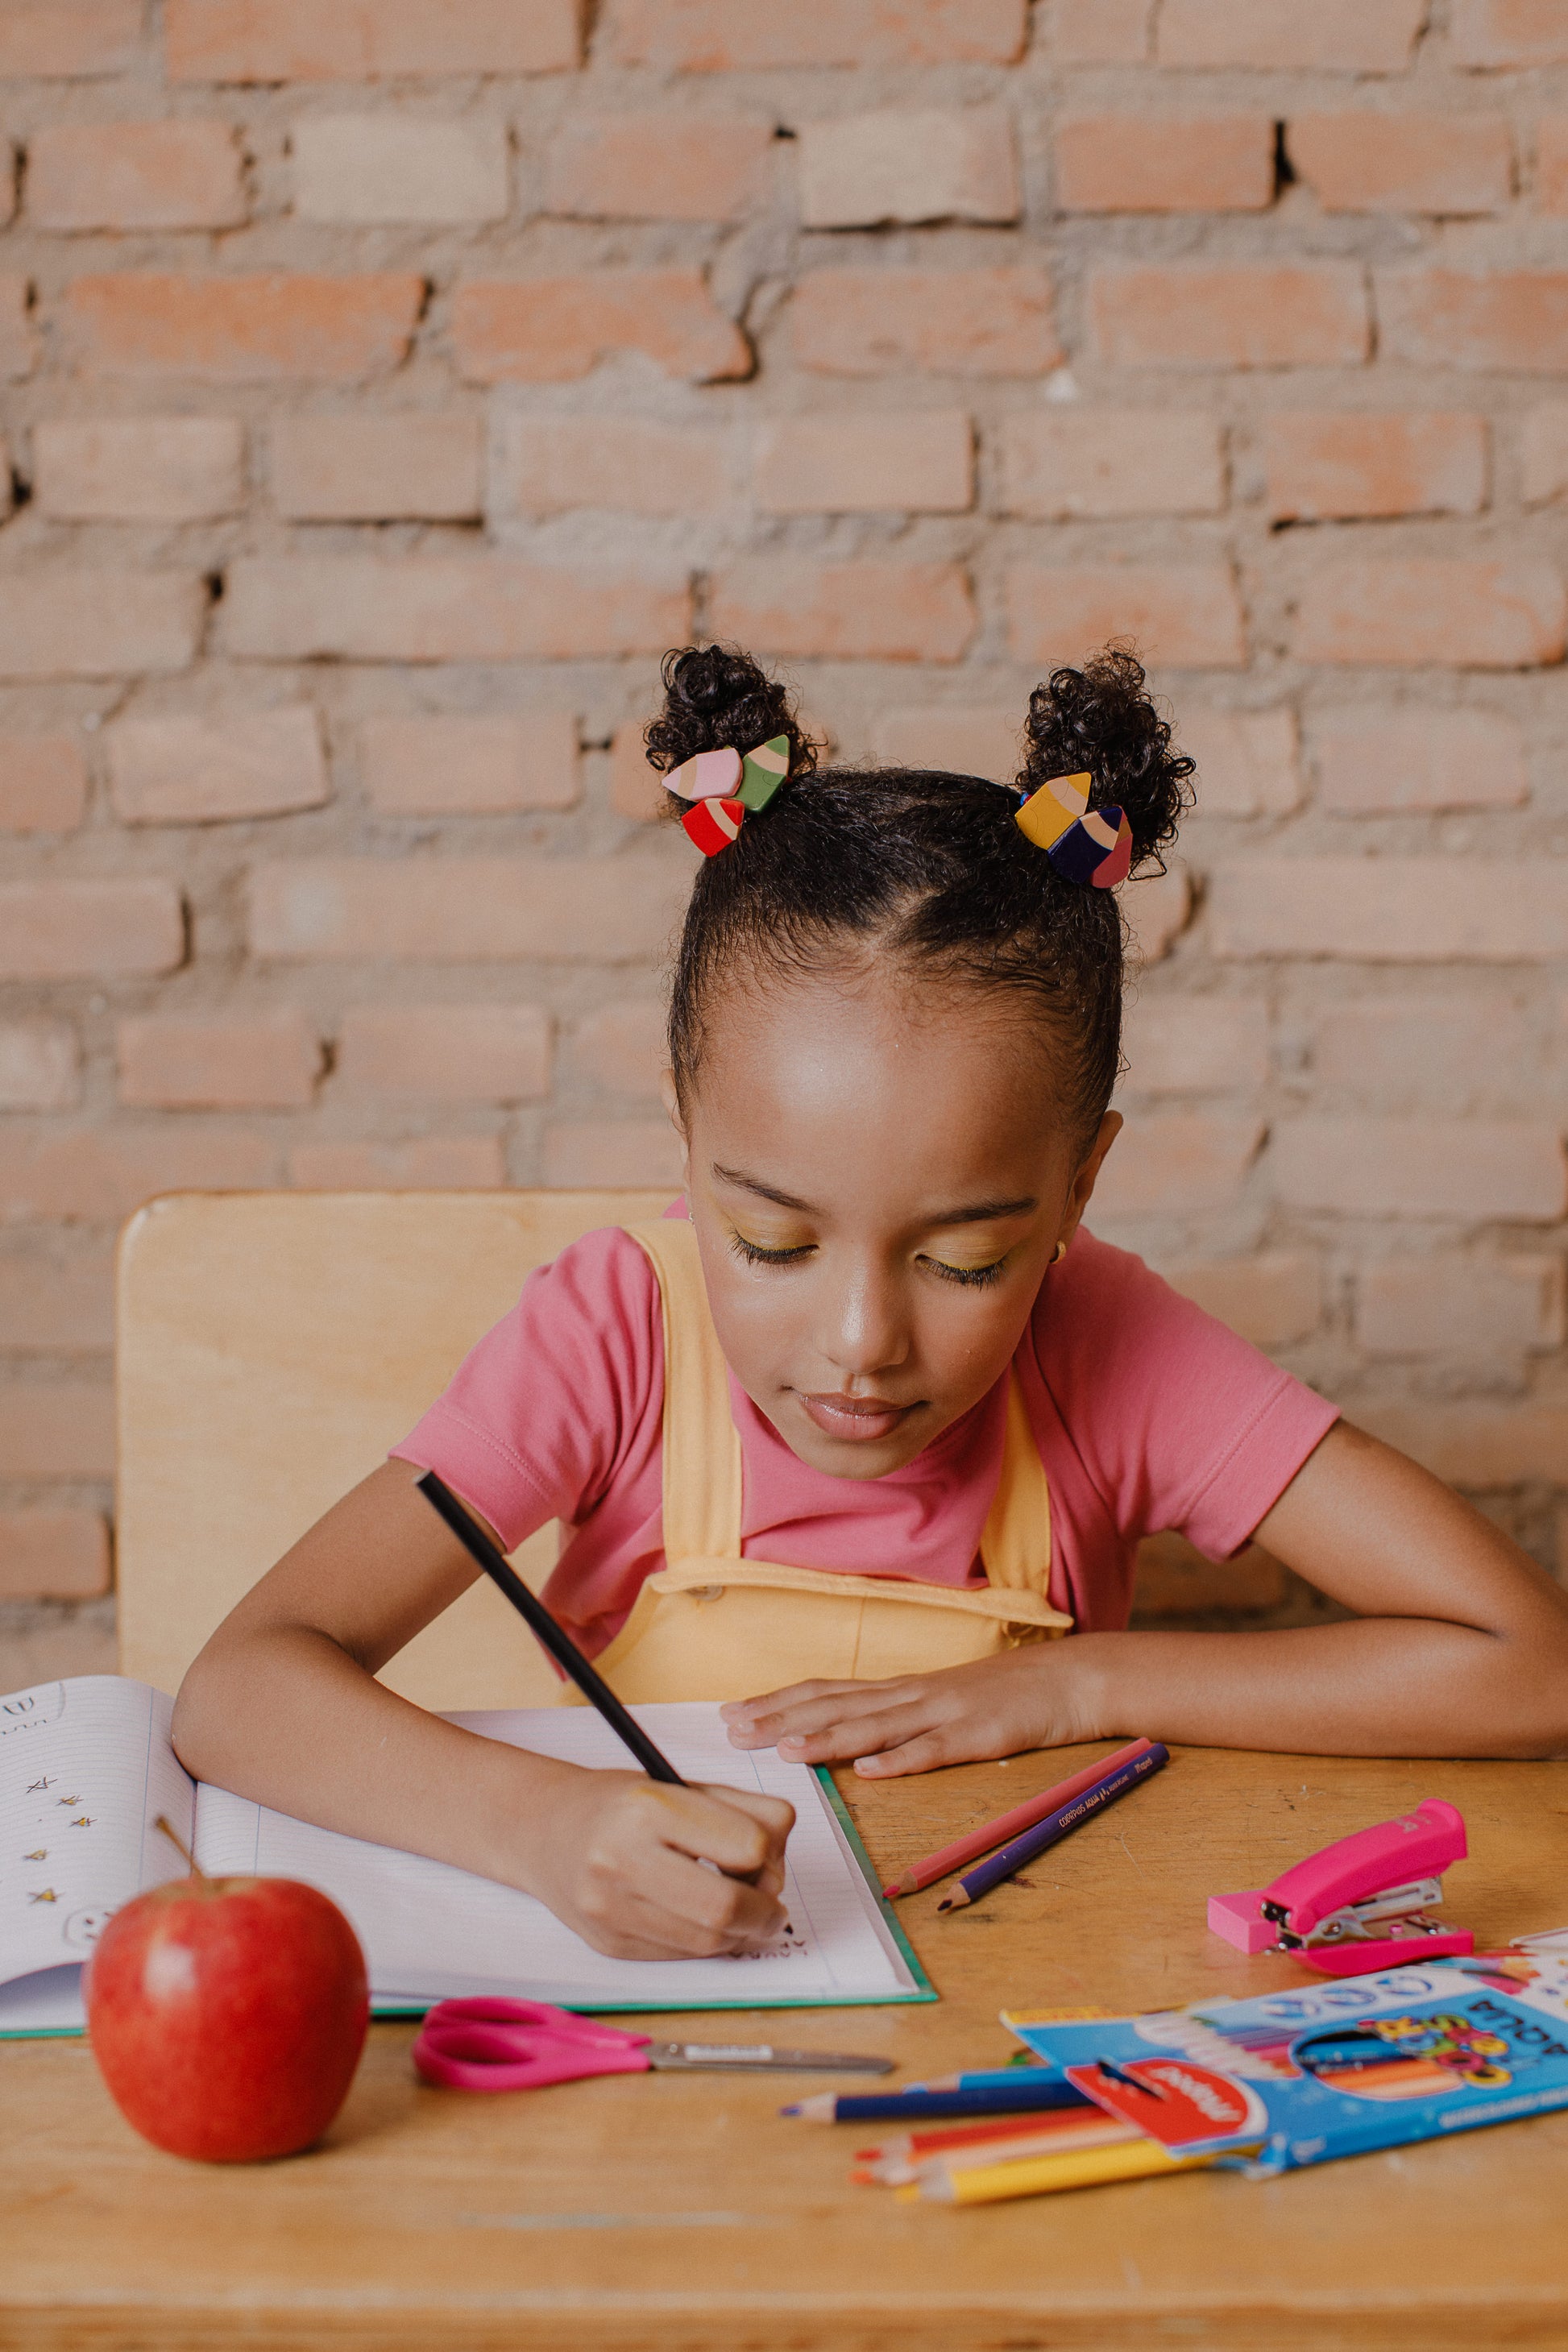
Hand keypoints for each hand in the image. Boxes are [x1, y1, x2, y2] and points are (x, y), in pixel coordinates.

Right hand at [517, 1762, 794, 1961]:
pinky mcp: (608, 1944)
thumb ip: (742, 1813)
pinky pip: (682, 1956)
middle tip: (771, 1906)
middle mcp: (622, 1857)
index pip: (747, 1845)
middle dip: (765, 1912)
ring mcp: (611, 1907)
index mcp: (649, 1805)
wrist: (543, 1829)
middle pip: (727, 1907)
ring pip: (709, 1942)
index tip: (769, 1857)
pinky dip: (707, 1943)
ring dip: (741, 1933)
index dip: (772, 1856)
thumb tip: (779, 1865)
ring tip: (739, 1910)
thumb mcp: (682, 1786)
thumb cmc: (623, 1803)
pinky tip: (700, 1919)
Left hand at [720, 1646, 1096, 1777]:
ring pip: (876, 1726)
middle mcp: (911, 1695)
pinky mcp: (977, 1735)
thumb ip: (896, 1718)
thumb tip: (850, 1744)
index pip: (826, 1693)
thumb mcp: (940, 1703)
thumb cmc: (1003, 1696)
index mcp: (899, 1690)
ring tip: (787, 1751)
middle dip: (781, 1718)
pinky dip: (902, 1760)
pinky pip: (935, 1750)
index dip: (778, 1703)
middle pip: (836, 1706)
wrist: (1068, 1680)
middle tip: (733, 1730)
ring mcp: (942, 1713)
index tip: (733, 1713)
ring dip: (828, 1739)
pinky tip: (873, 1772)